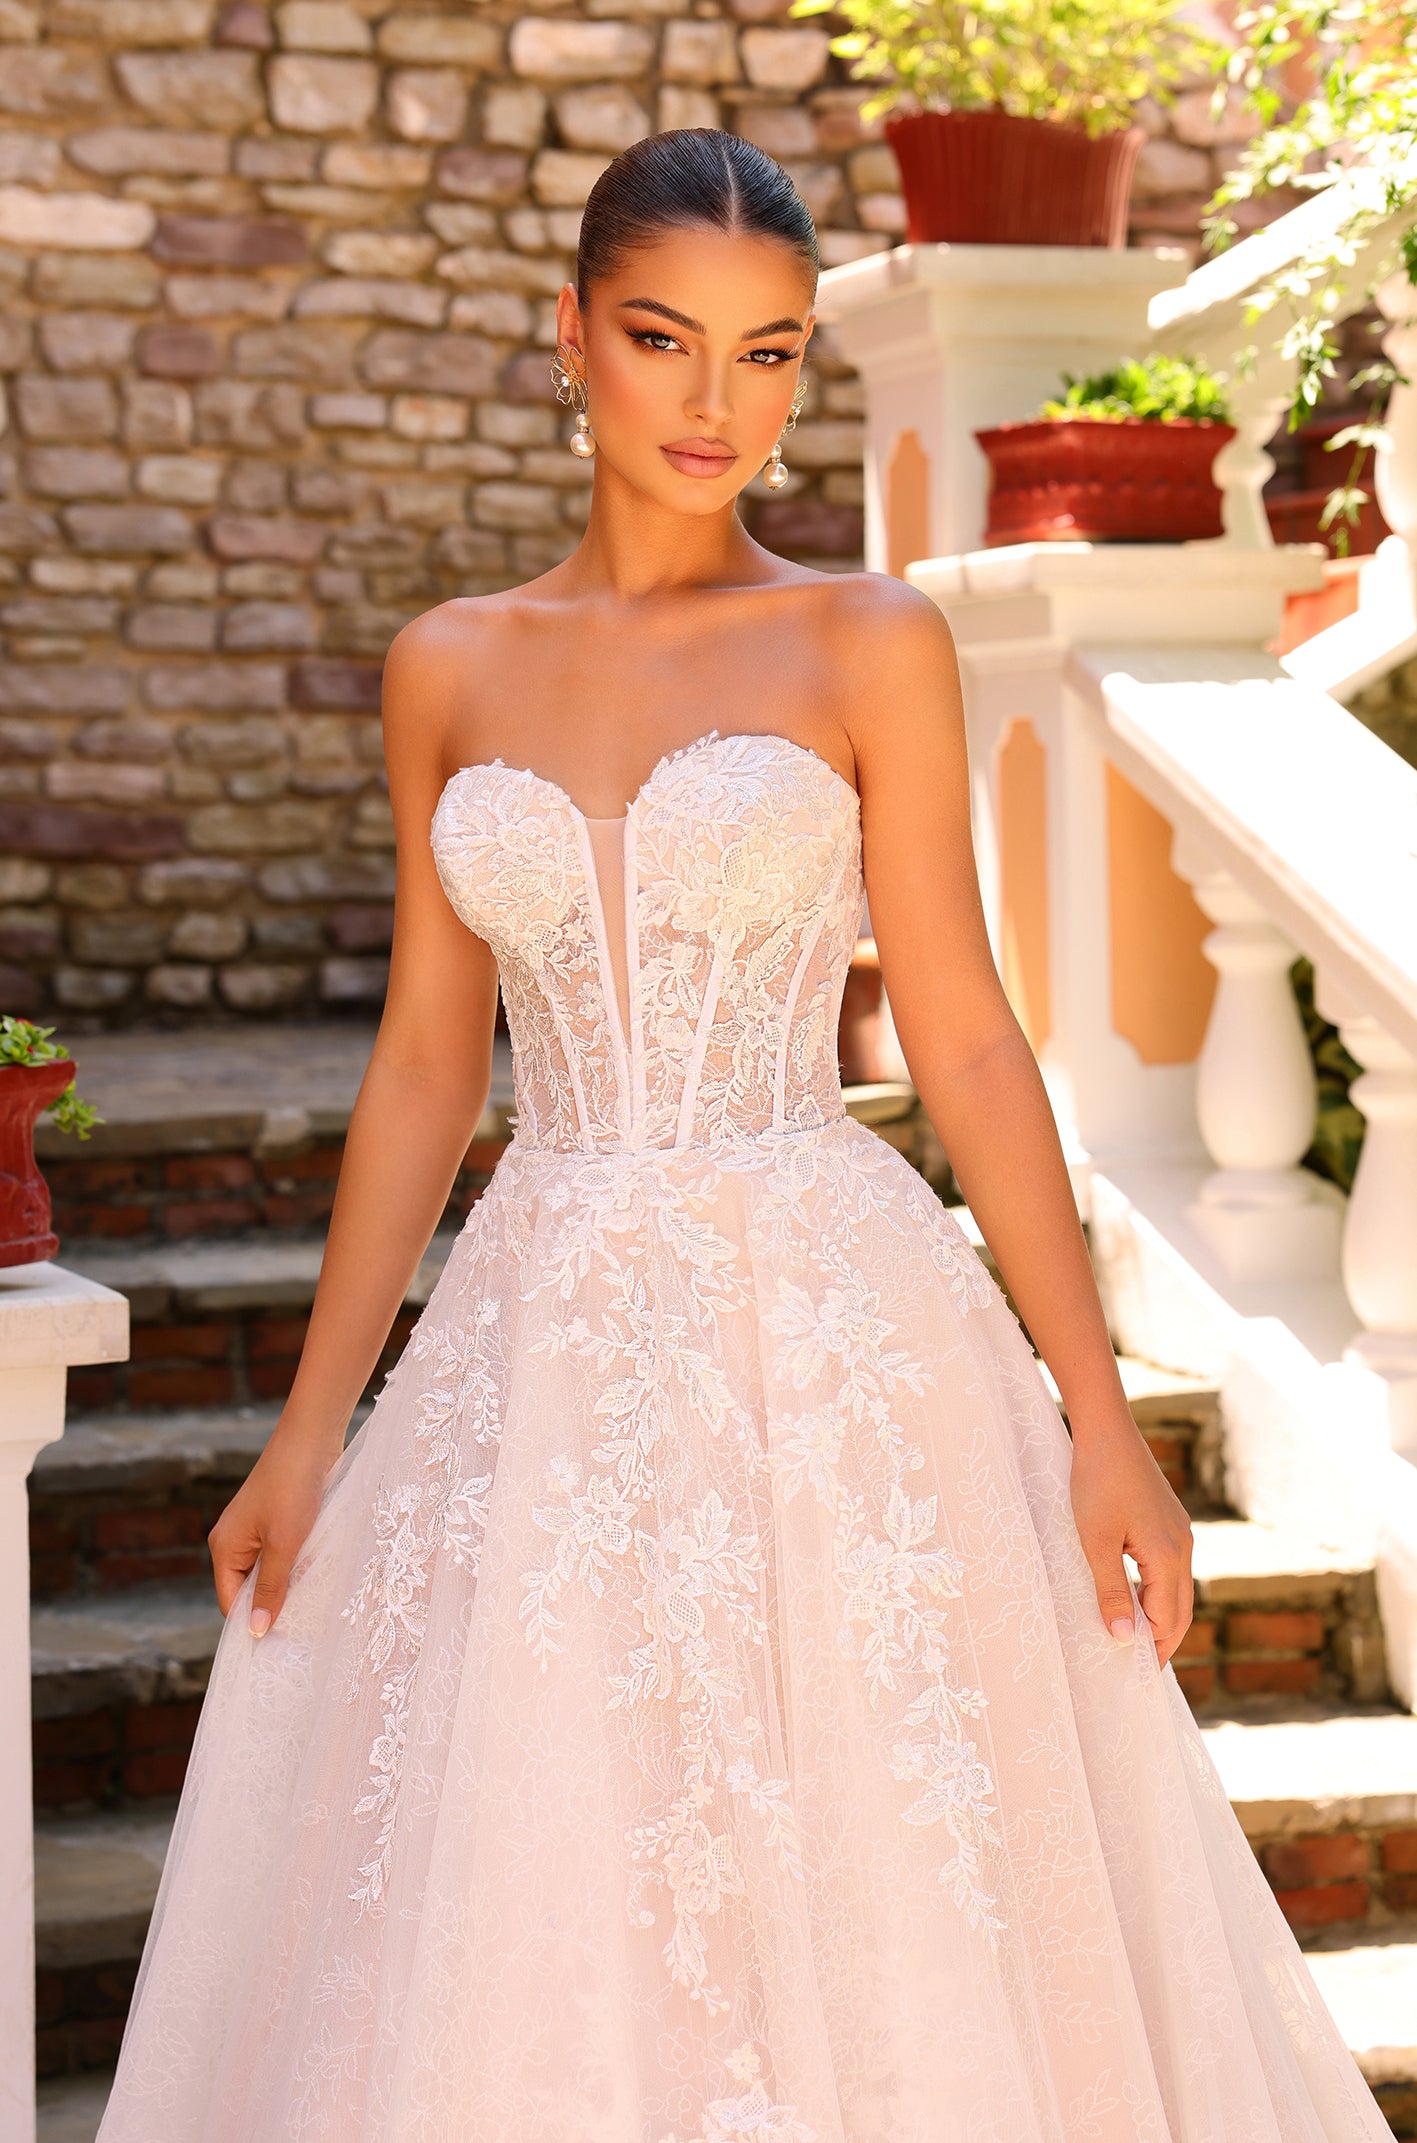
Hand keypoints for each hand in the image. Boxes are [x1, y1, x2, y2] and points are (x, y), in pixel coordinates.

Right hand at [208, 1423, 342, 1637]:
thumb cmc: (293, 1489)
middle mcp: (234, 1541)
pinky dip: (296, 1565)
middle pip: (249, 1589)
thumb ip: (271, 1587)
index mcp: (225, 1548)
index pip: (231, 1602)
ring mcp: (255, 1531)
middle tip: (301, 1631)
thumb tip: (256, 1630)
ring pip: (269, 1572)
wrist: (311, 1440)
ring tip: (312, 1606)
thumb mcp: (284, 1544)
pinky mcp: (276, 1521)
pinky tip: (317, 1575)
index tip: (279, 1647)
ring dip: (289, 1584)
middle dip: (273, 1605)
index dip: (252, 1623)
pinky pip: (282, 1555)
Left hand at [1067, 1413, 1193, 1668]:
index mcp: (1169, 1557)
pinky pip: (1170, 1570)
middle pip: (1179, 1610)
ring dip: (1160, 1618)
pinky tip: (1136, 1598)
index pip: (1166, 1620)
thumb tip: (1125, 1640)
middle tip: (1139, 1671)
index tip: (1129, 1675)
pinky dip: (1158, 1593)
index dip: (1149, 1648)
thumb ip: (1110, 1592)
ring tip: (1136, 1642)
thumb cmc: (1096, 1483)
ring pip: (1177, 1590)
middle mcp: (1184, 1547)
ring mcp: (1180, 1533)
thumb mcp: (1094, 1542)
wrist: (1107, 1431)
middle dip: (1163, 1642)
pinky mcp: (1170, 1522)